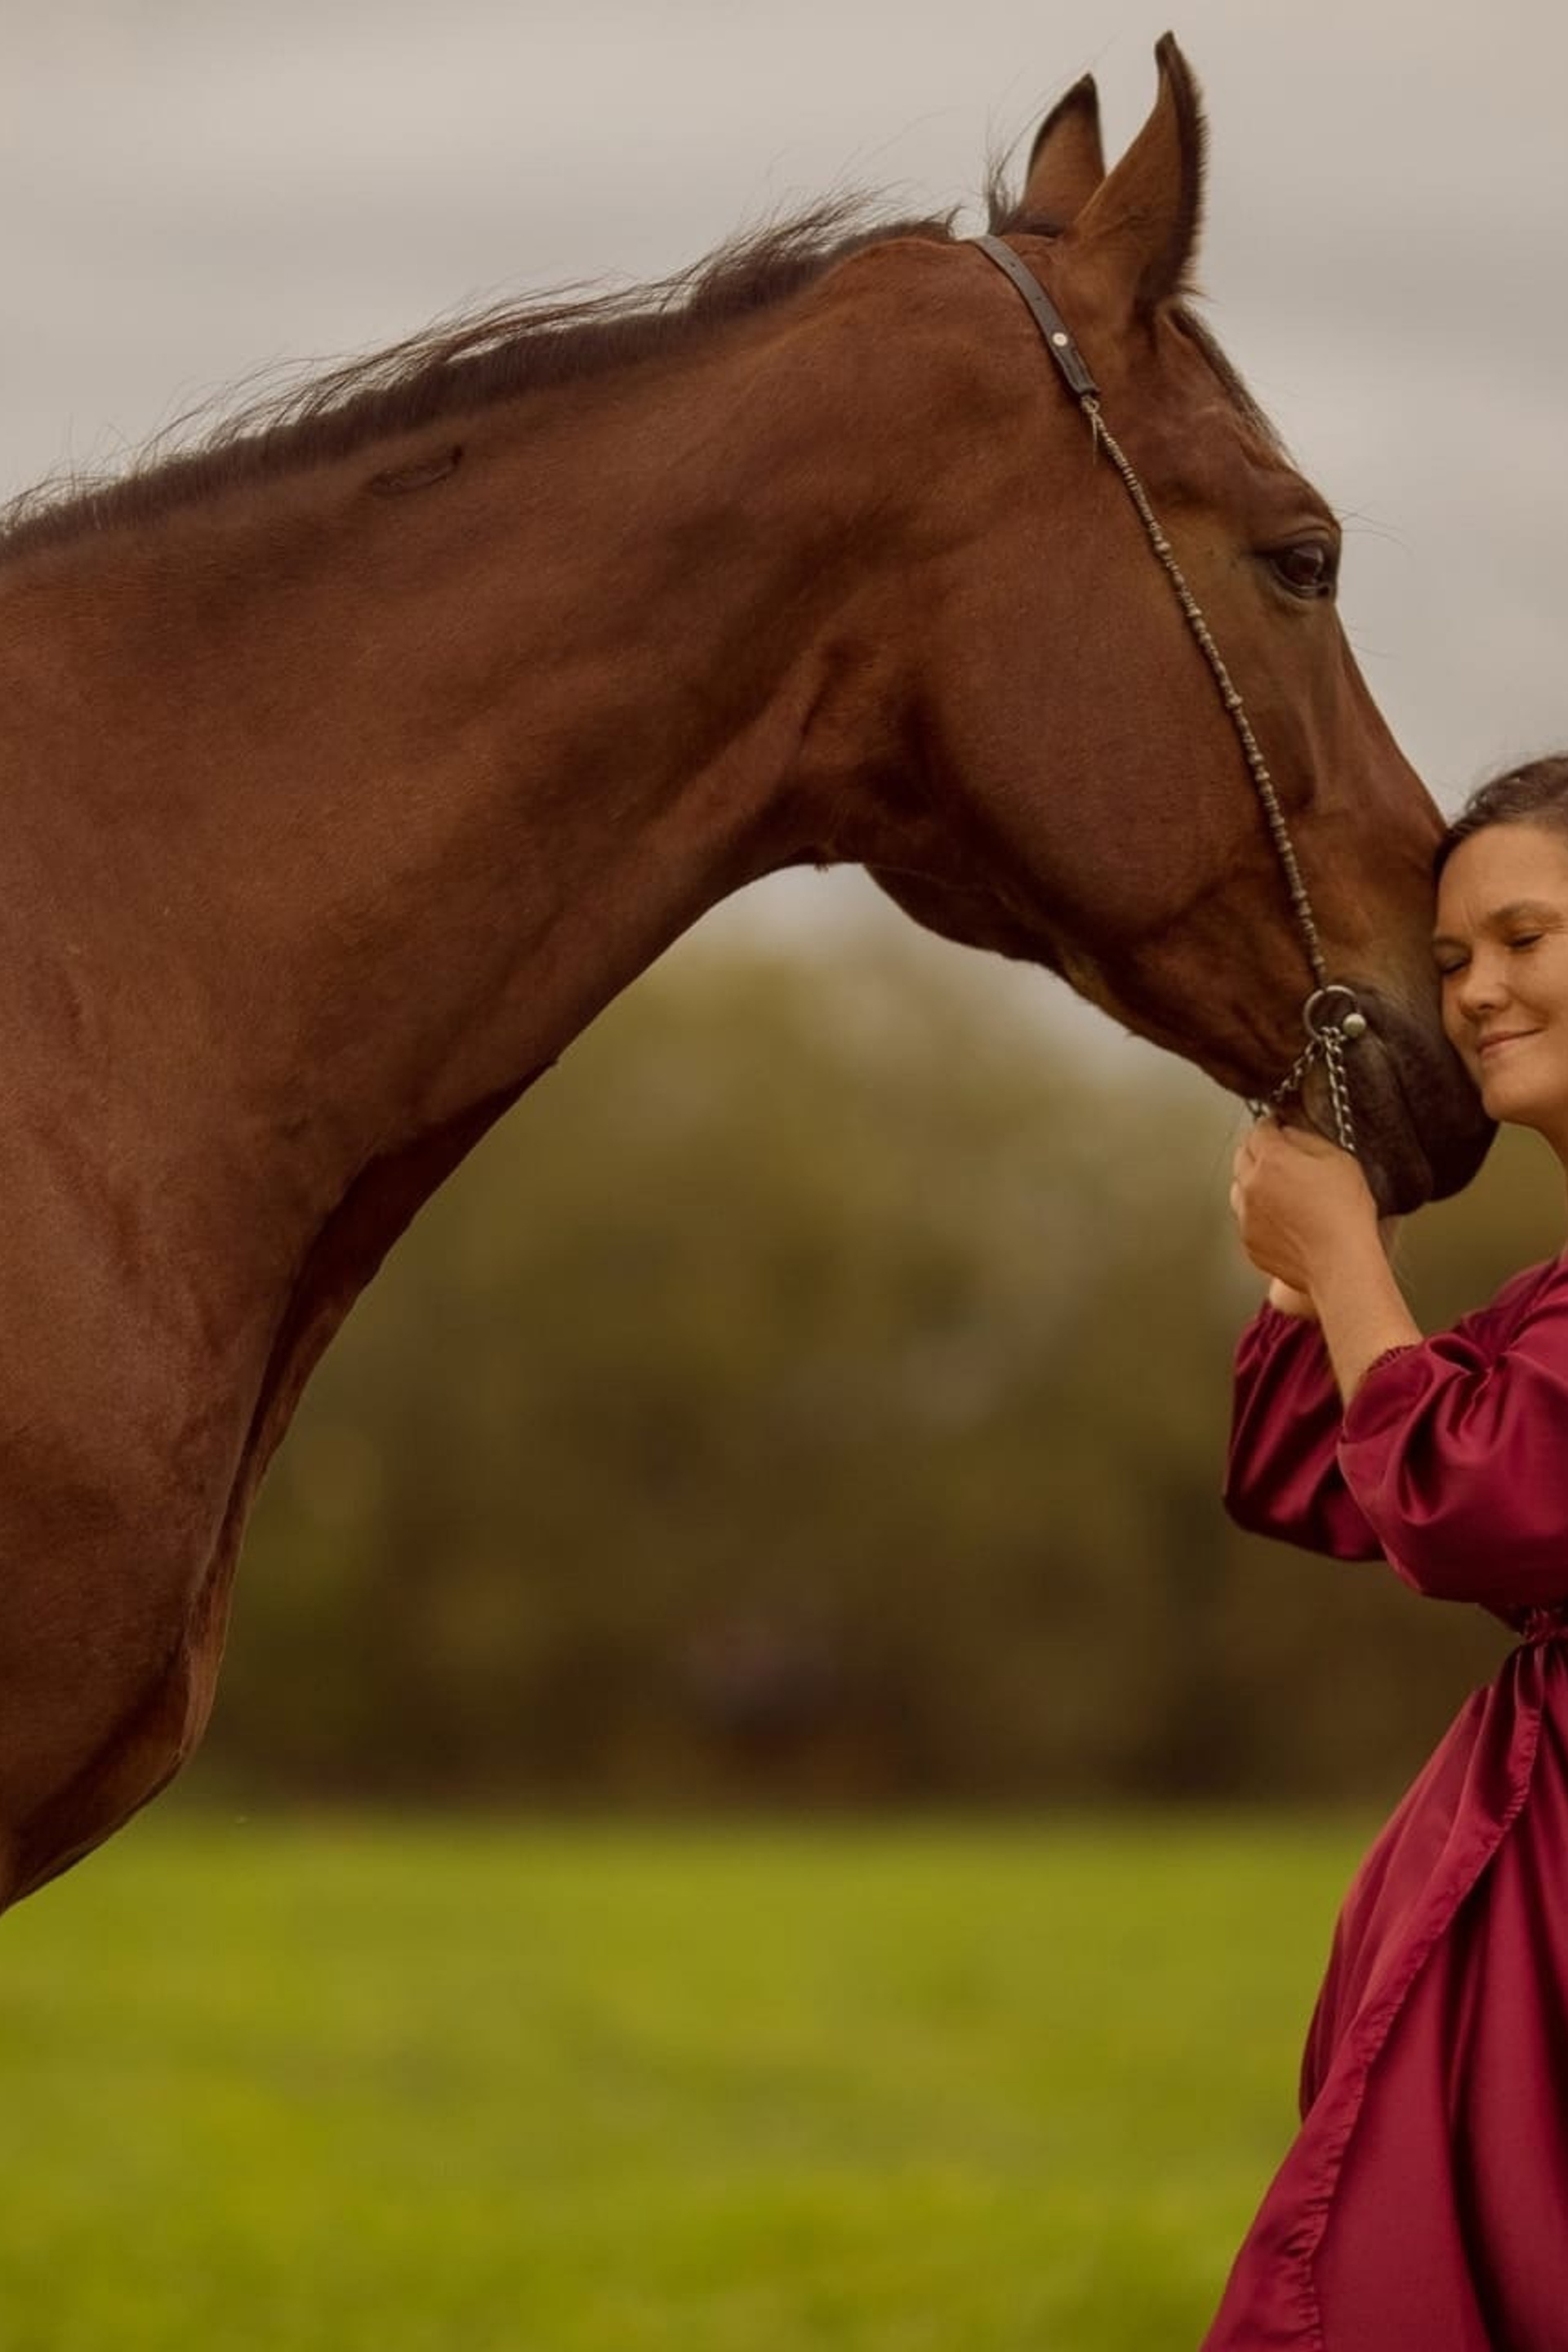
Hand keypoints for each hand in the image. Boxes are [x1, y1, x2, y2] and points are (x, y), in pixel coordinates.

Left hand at [1229, 1119, 1379, 1299]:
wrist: (1340, 1264)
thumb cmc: (1344, 1216)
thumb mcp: (1338, 1161)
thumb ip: (1307, 1139)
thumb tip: (1290, 1133)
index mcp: (1271, 1160)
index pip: (1260, 1131)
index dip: (1271, 1125)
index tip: (1277, 1126)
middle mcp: (1251, 1186)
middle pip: (1242, 1157)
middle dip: (1258, 1151)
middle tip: (1279, 1155)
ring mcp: (1246, 1216)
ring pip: (1239, 1189)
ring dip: (1254, 1183)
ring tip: (1281, 1190)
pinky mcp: (1249, 1241)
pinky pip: (1246, 1219)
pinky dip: (1258, 1214)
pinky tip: (1283, 1218)